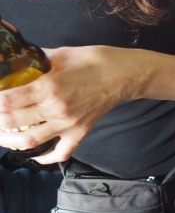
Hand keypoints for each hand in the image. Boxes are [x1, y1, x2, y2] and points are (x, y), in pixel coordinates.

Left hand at [0, 46, 130, 163]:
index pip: (7, 100)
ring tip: (2, 135)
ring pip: (29, 142)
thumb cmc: (95, 60)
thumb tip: (18, 60)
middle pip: (12, 122)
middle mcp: (56, 108)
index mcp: (49, 86)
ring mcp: (68, 124)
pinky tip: (35, 154)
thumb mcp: (62, 53)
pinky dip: (44, 158)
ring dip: (9, 141)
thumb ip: (37, 59)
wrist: (125, 74)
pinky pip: (60, 153)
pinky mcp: (80, 132)